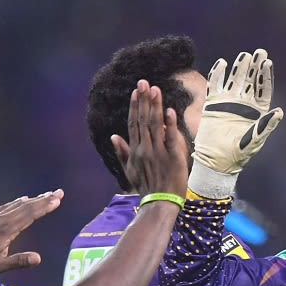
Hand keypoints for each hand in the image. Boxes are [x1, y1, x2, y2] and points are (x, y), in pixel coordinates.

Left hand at [0, 191, 63, 274]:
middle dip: (44, 199)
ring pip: (18, 205)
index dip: (44, 207)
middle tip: (59, 192)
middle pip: (27, 206)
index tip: (57, 200)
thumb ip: (18, 261)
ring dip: (34, 199)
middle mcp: (2, 220)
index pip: (29, 215)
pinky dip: (19, 202)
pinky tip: (23, 200)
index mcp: (6, 230)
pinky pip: (8, 206)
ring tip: (47, 195)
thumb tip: (38, 258)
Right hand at [113, 80, 188, 198]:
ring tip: (155, 89)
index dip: (134, 106)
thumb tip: (113, 136)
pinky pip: (171, 138)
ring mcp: (158, 152)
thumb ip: (122, 152)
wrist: (159, 203)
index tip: (136, 91)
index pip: (133, 123)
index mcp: (135, 150)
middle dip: (143, 100)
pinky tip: (169, 111)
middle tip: (144, 82)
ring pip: (155, 125)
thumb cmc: (146, 187)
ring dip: (155, 106)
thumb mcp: (130, 171)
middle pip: (143, 120)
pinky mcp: (172, 157)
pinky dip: (169, 124)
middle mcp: (145, 148)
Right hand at [187, 49, 283, 198]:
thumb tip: (280, 112)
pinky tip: (222, 64)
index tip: (267, 63)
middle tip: (259, 53)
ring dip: (239, 68)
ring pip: (235, 80)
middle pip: (251, 81)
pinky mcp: (213, 104)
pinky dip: (218, 74)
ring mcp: (228, 102)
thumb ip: (265, 126)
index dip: (265, 76)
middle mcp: (244, 104)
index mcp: (257, 112)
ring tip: (244, 56)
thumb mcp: (253, 141)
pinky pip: (215, 85)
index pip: (263, 89)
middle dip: (255, 67)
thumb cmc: (237, 155)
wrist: (216, 162)